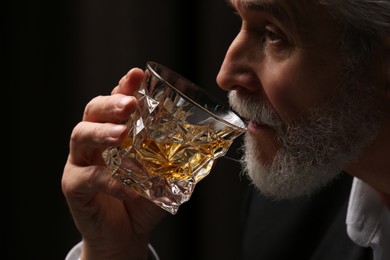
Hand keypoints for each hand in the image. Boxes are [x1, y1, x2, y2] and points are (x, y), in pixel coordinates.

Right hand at [62, 68, 166, 259]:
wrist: (128, 234)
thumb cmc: (145, 200)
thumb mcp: (166, 176)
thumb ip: (181, 159)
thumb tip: (210, 145)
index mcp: (116, 130)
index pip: (118, 100)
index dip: (126, 85)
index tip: (138, 74)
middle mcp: (96, 140)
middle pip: (94, 109)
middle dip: (111, 102)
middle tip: (130, 103)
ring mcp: (81, 160)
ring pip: (81, 134)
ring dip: (102, 132)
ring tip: (121, 134)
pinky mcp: (73, 185)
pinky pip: (87, 176)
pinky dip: (109, 180)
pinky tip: (128, 187)